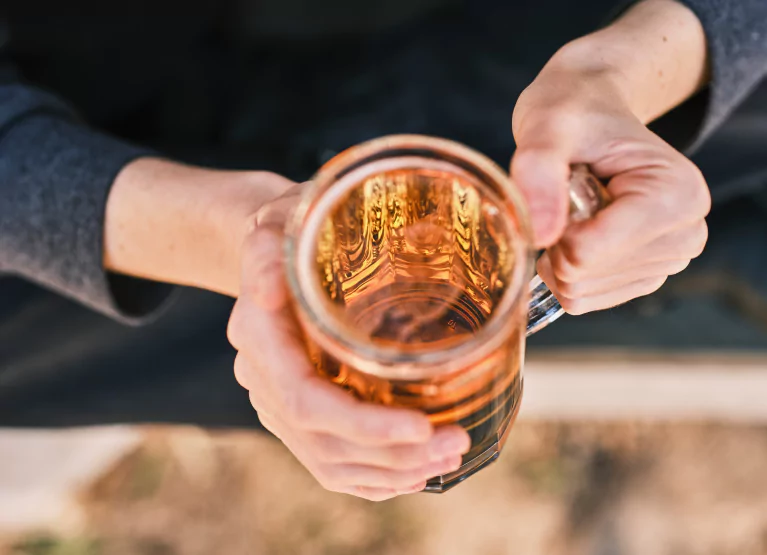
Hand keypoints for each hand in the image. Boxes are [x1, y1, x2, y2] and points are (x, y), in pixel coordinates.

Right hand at [227, 185, 471, 500]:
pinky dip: (373, 477)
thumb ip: (265, 250)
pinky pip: (330, 463)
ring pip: (330, 462)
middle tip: (455, 441)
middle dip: (392, 453)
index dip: (362, 424)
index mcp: (258, 338)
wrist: (274, 251)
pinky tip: (416, 471)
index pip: (305, 401)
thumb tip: (265, 289)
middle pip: (323, 442)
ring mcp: (278, 403)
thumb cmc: (287, 230)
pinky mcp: (298, 415)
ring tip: (450, 454)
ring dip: (392, 470)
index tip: (421, 426)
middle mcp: (263, 379)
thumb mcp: (275, 223)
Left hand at [510, 0, 710, 314]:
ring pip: (580, 293)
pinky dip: (565, 269)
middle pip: (583, 276)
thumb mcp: (547, 125)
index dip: (553, 225)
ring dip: (558, 254)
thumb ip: (538, 171)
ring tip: (575, 206)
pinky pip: (583, 299)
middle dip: (556, 240)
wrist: (589, 111)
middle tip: (566, 193)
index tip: (562, 185)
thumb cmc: (572, 112)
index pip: (586, 252)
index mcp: (676, 196)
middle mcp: (686, 234)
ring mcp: (668, 261)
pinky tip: (579, 229)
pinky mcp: (644, 277)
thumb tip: (540, 237)